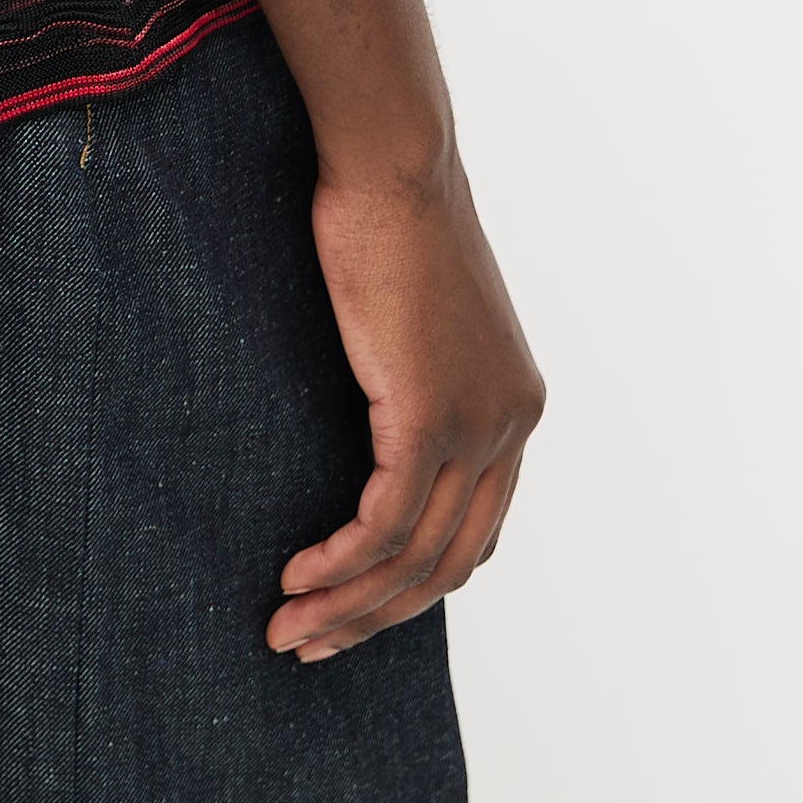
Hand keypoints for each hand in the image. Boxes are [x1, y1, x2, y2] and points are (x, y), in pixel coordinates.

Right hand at [269, 155, 543, 660]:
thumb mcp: (415, 314)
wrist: (393, 161)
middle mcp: (511, 423)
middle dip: (376, 617)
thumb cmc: (386, 215)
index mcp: (516, 404)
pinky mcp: (428, 414)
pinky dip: (339, 561)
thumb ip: (414, 374)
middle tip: (309, 641)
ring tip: (287, 627)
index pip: (475, 531)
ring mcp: (476, 423)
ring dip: (347, 605)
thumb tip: (375, 413)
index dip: (414, 584)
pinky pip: (383, 521)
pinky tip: (298, 574)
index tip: (351, 604)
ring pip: (414, 558)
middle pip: (449, 564)